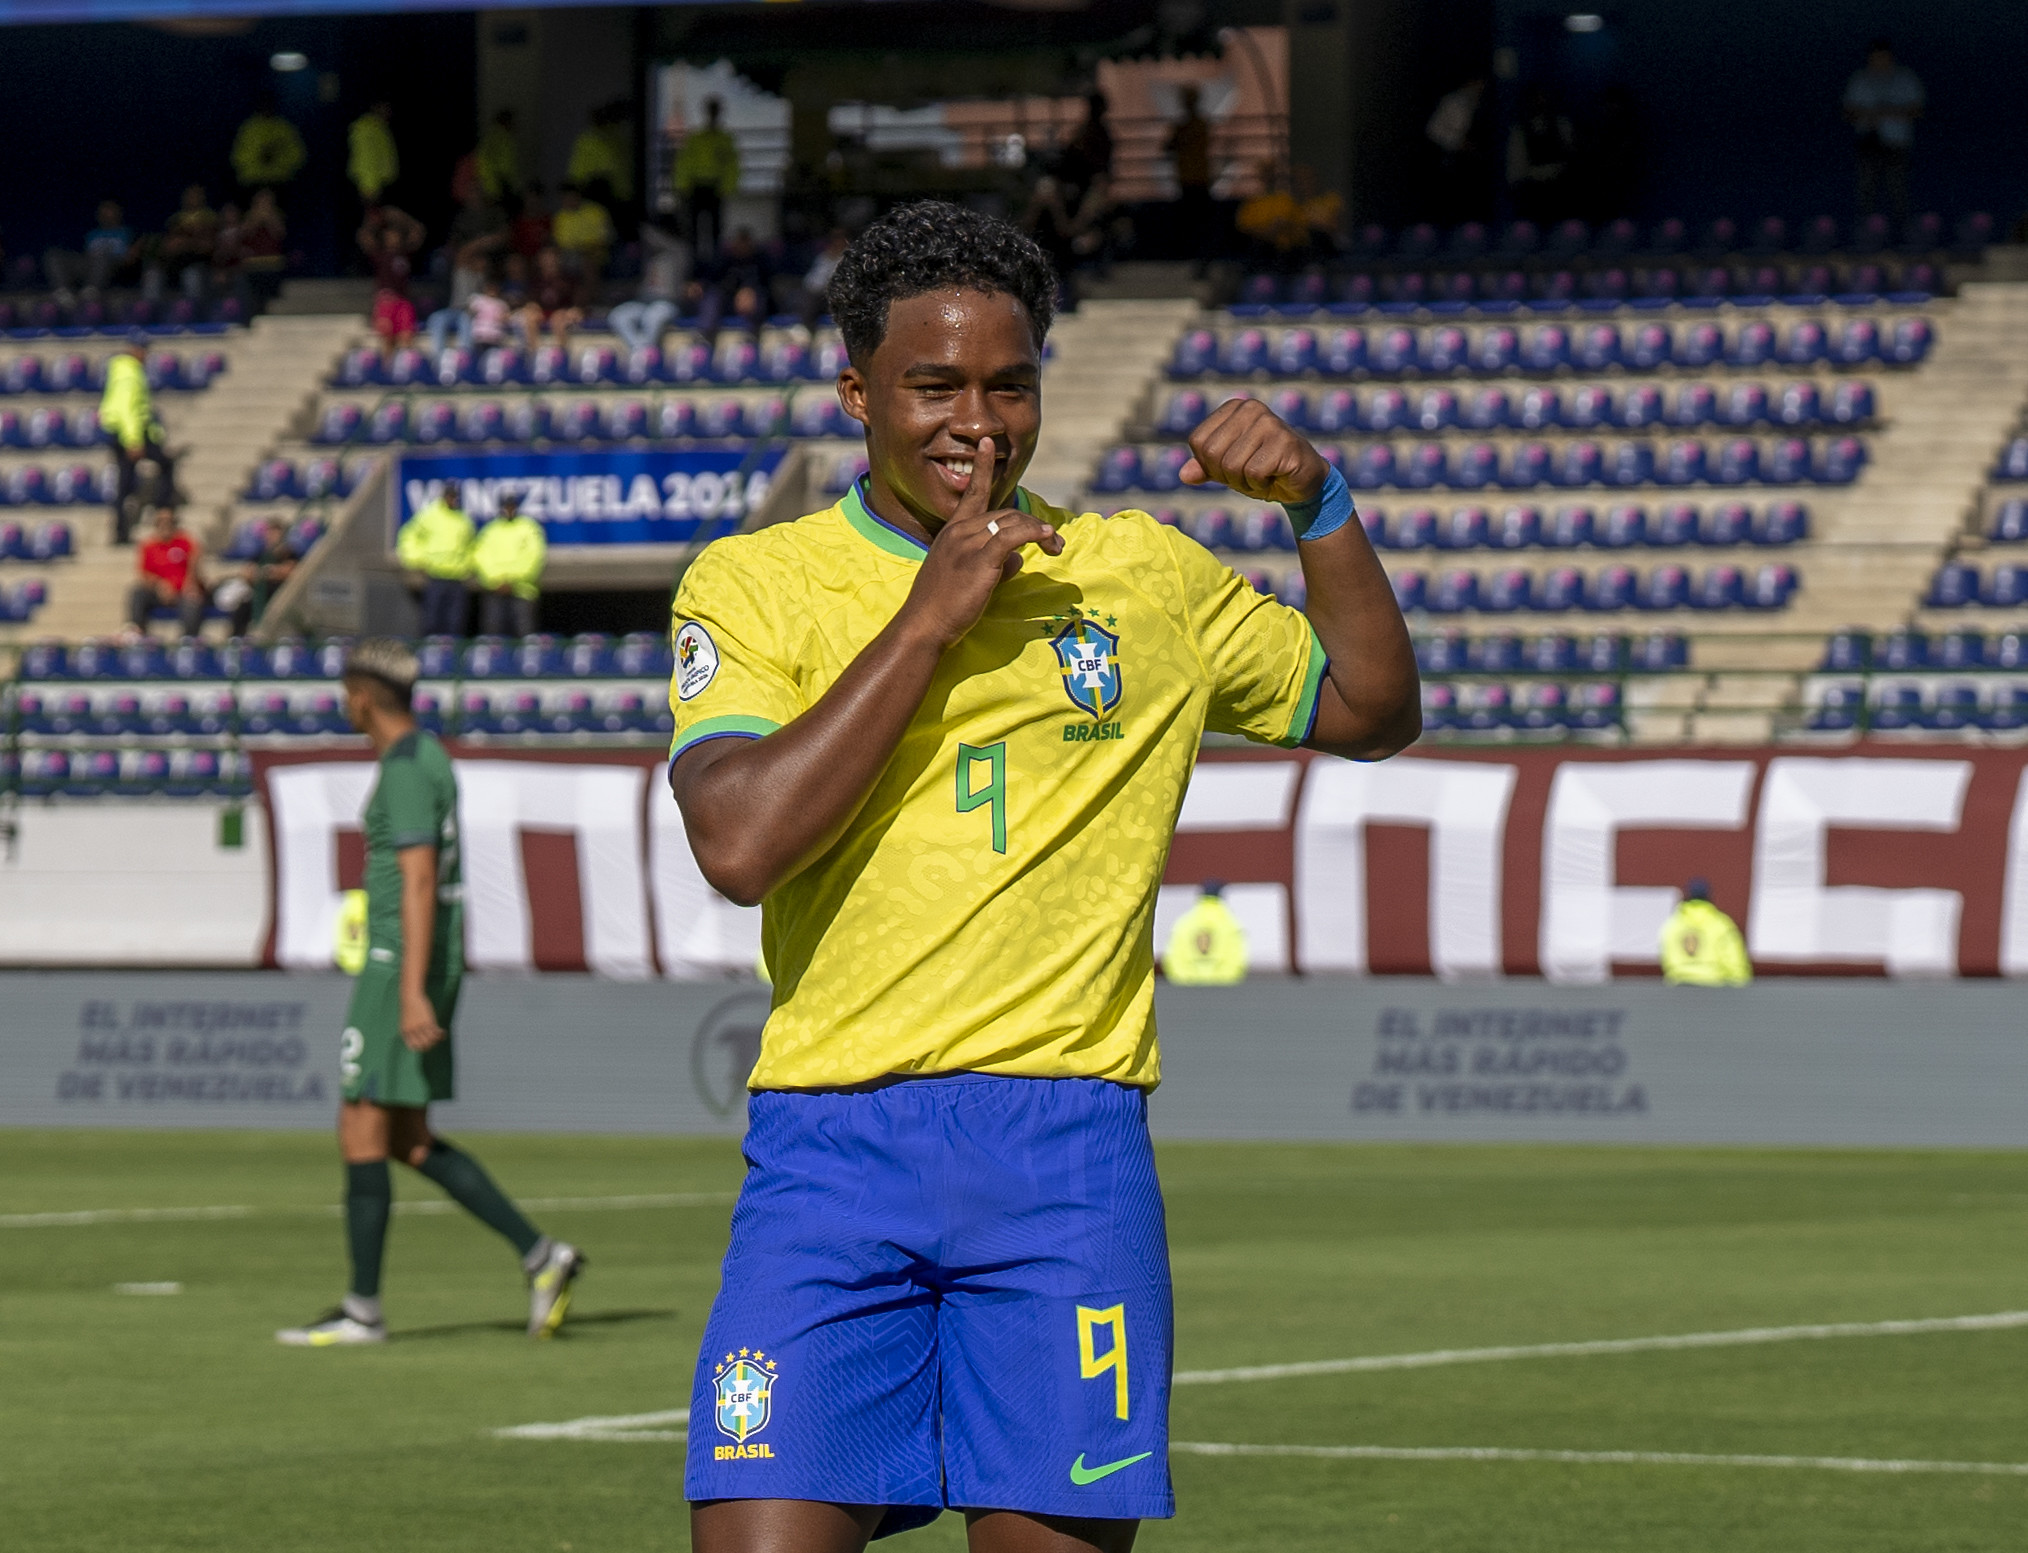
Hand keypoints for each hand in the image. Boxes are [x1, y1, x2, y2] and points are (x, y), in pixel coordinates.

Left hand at [399, 988, 443, 1051]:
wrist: (410, 996)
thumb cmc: (409, 1008)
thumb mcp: (407, 1020)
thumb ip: (411, 1029)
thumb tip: (420, 1037)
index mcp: (405, 1032)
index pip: (413, 1046)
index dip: (421, 1047)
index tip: (427, 1045)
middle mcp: (412, 1031)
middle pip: (423, 1044)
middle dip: (430, 1045)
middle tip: (435, 1042)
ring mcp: (420, 1026)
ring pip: (430, 1039)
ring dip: (436, 1040)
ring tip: (440, 1037)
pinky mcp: (428, 1021)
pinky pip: (435, 1032)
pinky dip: (440, 1034)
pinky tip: (443, 1032)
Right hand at [899, 436, 1063, 649]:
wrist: (924, 624)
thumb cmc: (943, 605)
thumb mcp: (967, 577)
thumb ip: (994, 563)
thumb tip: (1018, 558)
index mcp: (952, 531)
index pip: (972, 493)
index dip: (982, 468)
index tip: (988, 444)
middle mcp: (959, 531)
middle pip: (1005, 512)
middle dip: (1033, 524)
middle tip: (1055, 542)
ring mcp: (968, 543)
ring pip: (1012, 523)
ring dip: (1040, 533)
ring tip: (1056, 546)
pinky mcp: (980, 558)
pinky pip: (1013, 536)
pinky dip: (1033, 533)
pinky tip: (1048, 537)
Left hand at [1180, 397, 1330, 506]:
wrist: (1304, 482)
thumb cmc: (1264, 471)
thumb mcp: (1229, 469)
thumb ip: (1205, 468)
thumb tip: (1183, 475)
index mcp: (1233, 408)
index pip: (1198, 442)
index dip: (1210, 465)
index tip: (1234, 466)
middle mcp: (1250, 408)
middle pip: (1212, 454)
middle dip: (1227, 475)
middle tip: (1250, 474)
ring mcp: (1269, 422)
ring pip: (1232, 465)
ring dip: (1245, 483)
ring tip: (1264, 475)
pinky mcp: (1284, 441)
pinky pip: (1253, 473)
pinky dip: (1260, 486)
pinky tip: (1276, 477)